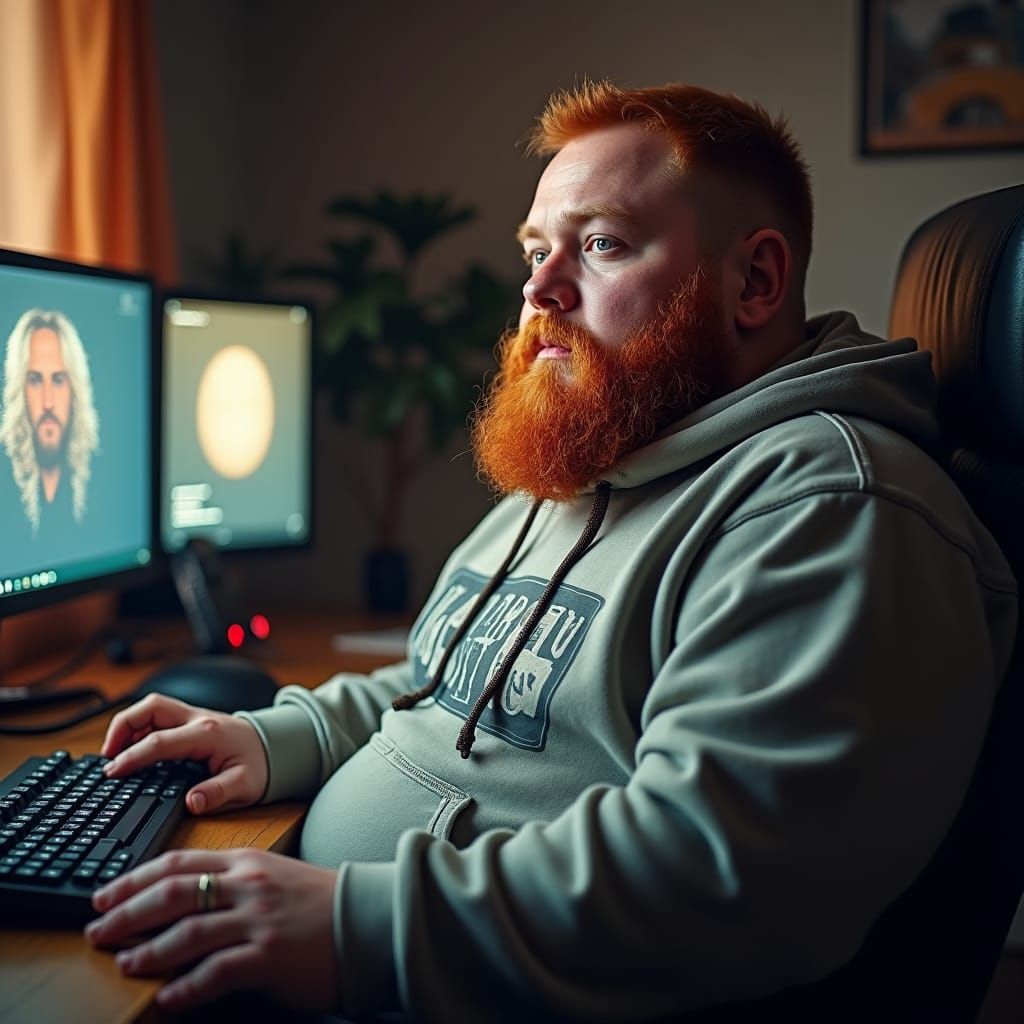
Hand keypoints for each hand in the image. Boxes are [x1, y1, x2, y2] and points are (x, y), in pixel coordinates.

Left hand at [85, 848, 338, 1012]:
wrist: (368, 919)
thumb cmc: (321, 902)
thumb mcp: (274, 877)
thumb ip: (233, 882)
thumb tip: (184, 901)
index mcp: (247, 862)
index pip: (178, 863)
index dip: (134, 879)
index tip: (105, 894)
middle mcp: (248, 885)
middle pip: (172, 893)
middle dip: (126, 913)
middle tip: (98, 930)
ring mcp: (258, 920)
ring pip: (187, 933)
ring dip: (148, 952)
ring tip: (125, 963)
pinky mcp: (269, 956)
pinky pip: (215, 973)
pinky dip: (185, 988)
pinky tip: (167, 998)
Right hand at [101, 695, 267, 813]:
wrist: (277, 748)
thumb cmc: (260, 766)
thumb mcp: (245, 786)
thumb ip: (218, 793)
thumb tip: (192, 801)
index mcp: (207, 734)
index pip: (160, 741)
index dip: (132, 756)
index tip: (112, 772)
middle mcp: (197, 719)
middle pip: (149, 707)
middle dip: (121, 727)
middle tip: (107, 757)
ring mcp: (193, 716)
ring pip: (151, 707)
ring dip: (128, 725)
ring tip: (115, 754)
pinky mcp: (190, 720)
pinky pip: (158, 715)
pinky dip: (139, 728)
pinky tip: (134, 749)